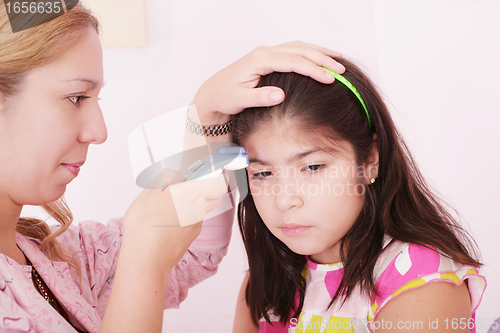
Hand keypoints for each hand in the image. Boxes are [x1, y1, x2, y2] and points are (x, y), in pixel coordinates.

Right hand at [121, 174, 227, 266]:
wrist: (146, 261)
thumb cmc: (146, 225)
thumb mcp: (149, 193)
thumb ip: (164, 178)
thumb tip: (175, 172)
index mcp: (193, 195)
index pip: (219, 183)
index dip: (216, 176)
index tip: (208, 171)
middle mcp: (200, 211)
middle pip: (212, 197)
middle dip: (205, 189)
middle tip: (185, 185)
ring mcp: (196, 227)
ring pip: (200, 210)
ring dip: (190, 205)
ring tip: (167, 205)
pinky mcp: (189, 239)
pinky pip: (191, 224)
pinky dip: (183, 220)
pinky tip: (165, 222)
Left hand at [192, 41, 345, 123]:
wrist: (212, 93)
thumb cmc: (224, 97)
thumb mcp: (239, 99)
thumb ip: (259, 97)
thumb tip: (280, 95)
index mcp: (259, 59)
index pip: (293, 61)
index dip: (313, 70)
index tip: (329, 79)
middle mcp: (264, 52)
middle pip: (300, 50)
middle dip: (322, 59)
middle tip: (341, 70)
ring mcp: (267, 53)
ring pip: (299, 47)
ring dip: (319, 52)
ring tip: (338, 60)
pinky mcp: (268, 58)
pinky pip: (293, 51)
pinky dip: (309, 53)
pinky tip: (320, 58)